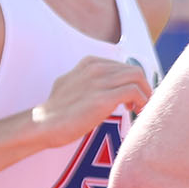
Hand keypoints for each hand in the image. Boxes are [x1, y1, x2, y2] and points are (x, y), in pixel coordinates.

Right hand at [29, 56, 151, 145]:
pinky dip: (141, 101)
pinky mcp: (103, 98)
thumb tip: (106, 87)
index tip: (133, 97)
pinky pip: (134, 92)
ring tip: (139, 108)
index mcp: (90, 63)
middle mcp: (95, 68)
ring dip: (145, 93)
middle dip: (143, 87)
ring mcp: (99, 82)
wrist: (43, 124)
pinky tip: (135, 111)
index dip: (133, 82)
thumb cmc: (58, 111)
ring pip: (137, 77)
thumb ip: (89, 80)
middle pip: (134, 70)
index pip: (124, 66)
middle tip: (141, 104)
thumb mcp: (72, 84)